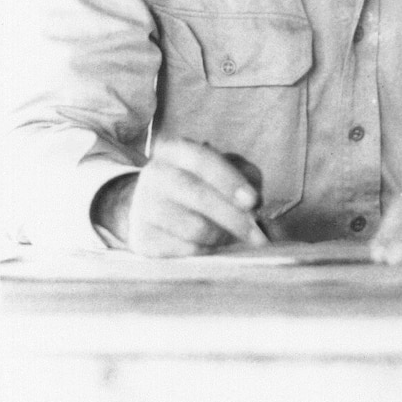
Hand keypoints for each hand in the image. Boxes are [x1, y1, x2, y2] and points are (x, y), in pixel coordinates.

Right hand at [98, 138, 268, 255]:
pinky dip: (206, 250)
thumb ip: (246, 176)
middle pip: (199, 197)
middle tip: (258, 235)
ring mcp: (144, 207)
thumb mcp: (224, 169)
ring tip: (230, 235)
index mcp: (175, 150)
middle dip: (235, 218)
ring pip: (195, 229)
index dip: (229, 181)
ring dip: (222, 236)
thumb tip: (256, 203)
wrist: (152, 207)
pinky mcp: (142, 237)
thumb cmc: (199, 184)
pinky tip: (210, 244)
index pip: (203, 160)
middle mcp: (155, 174)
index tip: (253, 201)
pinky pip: (185, 250)